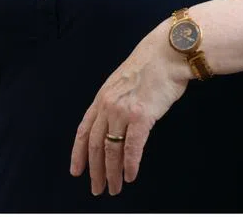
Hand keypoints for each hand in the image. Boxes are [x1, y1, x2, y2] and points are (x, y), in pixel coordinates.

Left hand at [69, 21, 189, 195]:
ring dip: (111, 172)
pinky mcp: (141, 116)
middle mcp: (107, 105)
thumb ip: (114, 102)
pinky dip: (129, 165)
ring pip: (111, 149)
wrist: (167, 54)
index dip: (78, 153)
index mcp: (101, 98)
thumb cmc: (150, 68)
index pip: (83, 130)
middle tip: (96, 188)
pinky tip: (129, 177)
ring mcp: (123, 111)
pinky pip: (131, 147)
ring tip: (113, 188)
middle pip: (94, 144)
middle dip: (94, 170)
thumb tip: (113, 123)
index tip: (76, 171)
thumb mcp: (122, 83)